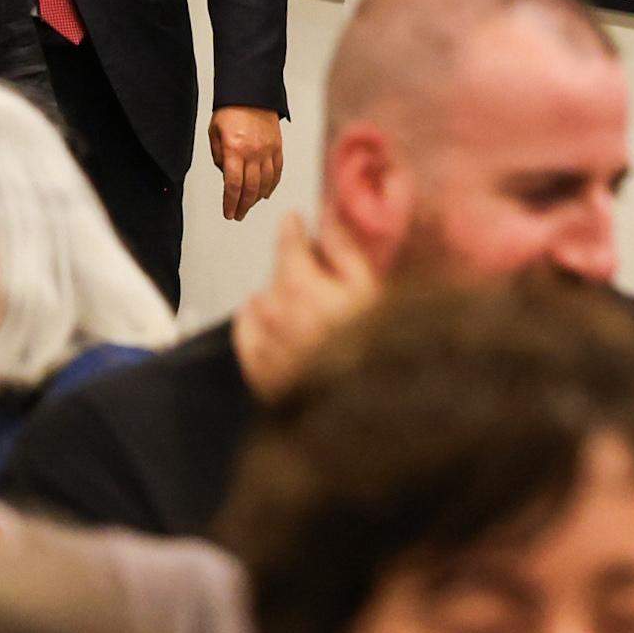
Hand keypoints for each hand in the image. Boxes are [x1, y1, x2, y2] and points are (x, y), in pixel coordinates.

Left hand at [208, 105, 283, 220]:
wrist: (251, 93)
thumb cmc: (229, 112)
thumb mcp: (214, 132)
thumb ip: (218, 156)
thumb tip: (226, 175)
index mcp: (234, 150)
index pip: (232, 184)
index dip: (230, 202)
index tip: (228, 213)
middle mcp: (253, 153)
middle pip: (250, 188)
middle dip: (242, 205)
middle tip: (237, 215)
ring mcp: (268, 151)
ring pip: (265, 183)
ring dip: (256, 199)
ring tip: (248, 207)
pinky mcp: (278, 147)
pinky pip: (277, 172)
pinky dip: (271, 186)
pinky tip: (264, 194)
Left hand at [230, 214, 378, 398]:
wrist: (379, 416)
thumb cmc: (387, 349)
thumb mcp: (376, 293)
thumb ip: (346, 251)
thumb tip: (324, 216)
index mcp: (311, 292)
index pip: (290, 248)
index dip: (292, 230)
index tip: (293, 219)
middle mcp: (282, 317)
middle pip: (279, 276)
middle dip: (294, 267)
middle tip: (314, 271)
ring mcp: (270, 347)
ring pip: (262, 303)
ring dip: (278, 295)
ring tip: (305, 304)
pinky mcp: (263, 376)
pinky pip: (246, 334)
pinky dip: (252, 320)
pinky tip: (266, 318)